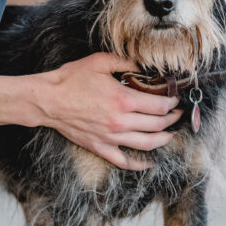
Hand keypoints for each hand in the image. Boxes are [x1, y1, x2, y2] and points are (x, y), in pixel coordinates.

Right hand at [32, 52, 181, 170]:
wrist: (48, 100)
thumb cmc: (72, 79)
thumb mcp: (100, 61)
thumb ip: (126, 62)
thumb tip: (145, 64)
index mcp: (123, 100)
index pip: (159, 105)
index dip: (172, 102)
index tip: (175, 98)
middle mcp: (121, 121)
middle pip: (157, 124)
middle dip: (172, 119)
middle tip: (178, 113)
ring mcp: (111, 137)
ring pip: (147, 144)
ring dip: (164, 139)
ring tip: (171, 133)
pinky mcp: (101, 147)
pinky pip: (125, 161)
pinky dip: (140, 164)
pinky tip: (150, 162)